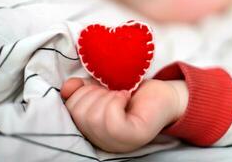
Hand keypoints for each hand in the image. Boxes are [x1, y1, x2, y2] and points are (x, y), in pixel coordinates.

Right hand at [60, 78, 187, 152]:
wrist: (164, 94)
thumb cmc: (133, 92)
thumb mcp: (101, 87)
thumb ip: (81, 88)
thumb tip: (67, 88)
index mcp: (92, 132)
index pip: (69, 113)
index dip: (80, 93)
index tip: (99, 87)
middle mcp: (102, 142)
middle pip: (79, 115)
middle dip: (94, 93)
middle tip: (111, 90)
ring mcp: (118, 143)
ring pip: (94, 118)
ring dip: (107, 97)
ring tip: (120, 94)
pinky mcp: (133, 137)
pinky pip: (112, 121)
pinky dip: (116, 102)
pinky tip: (126, 97)